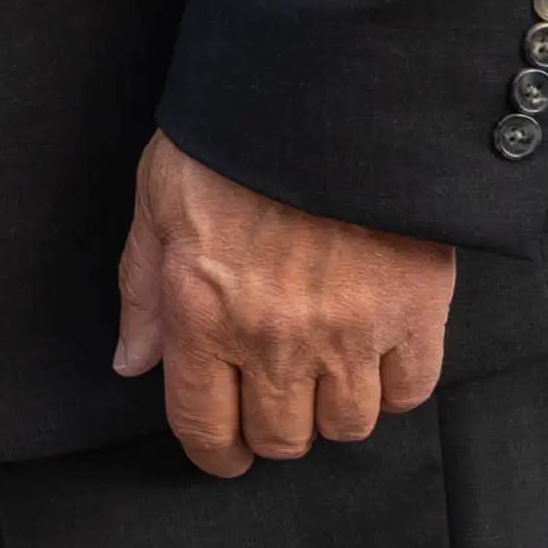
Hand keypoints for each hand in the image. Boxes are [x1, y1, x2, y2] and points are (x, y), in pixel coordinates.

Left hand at [109, 130, 453, 479]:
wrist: (329, 94)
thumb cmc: (233, 140)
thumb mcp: (158, 200)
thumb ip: (143, 290)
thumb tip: (132, 362)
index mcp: (204, 314)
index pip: (204, 426)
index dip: (214, 452)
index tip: (223, 451)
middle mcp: (275, 340)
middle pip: (281, 438)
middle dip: (271, 428)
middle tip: (273, 398)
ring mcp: (350, 333)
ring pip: (347, 426)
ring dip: (332, 409)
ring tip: (324, 369)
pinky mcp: (414, 314)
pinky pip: (409, 393)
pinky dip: (393, 386)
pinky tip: (375, 354)